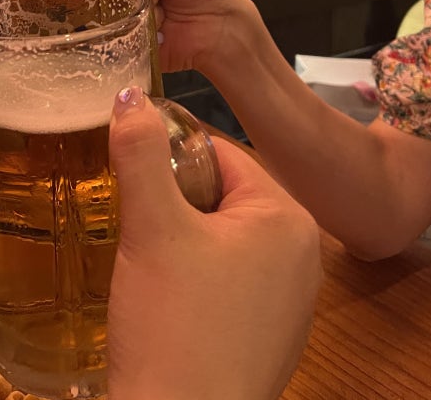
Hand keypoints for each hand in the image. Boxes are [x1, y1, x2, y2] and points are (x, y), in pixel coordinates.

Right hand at [107, 89, 320, 399]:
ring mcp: (289, 302)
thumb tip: (128, 94)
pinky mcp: (268, 336)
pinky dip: (194, 275)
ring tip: (142, 252)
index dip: (169, 153)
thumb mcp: (152, 229)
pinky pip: (228, 280)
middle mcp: (302, 256)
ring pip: (222, 238)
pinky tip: (162, 295)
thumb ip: (140, 153)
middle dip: (174, 197)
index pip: (222, 153)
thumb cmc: (174, 327)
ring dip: (180, 236)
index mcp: (287, 219)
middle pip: (223, 195)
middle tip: (130, 211)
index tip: (128, 161)